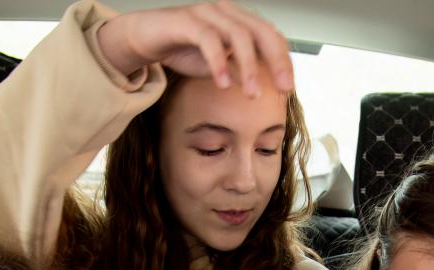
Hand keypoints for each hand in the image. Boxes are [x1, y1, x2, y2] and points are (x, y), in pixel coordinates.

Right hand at [98, 1, 293, 94]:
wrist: (145, 37)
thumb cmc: (182, 48)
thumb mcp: (218, 65)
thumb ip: (240, 71)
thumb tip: (264, 87)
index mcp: (238, 20)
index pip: (270, 36)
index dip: (283, 60)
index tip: (288, 87)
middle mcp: (226, 11)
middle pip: (261, 32)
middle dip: (276, 61)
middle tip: (282, 87)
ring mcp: (207, 13)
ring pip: (238, 35)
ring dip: (248, 67)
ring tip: (251, 94)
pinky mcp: (186, 20)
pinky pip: (208, 39)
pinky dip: (219, 62)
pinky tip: (223, 83)